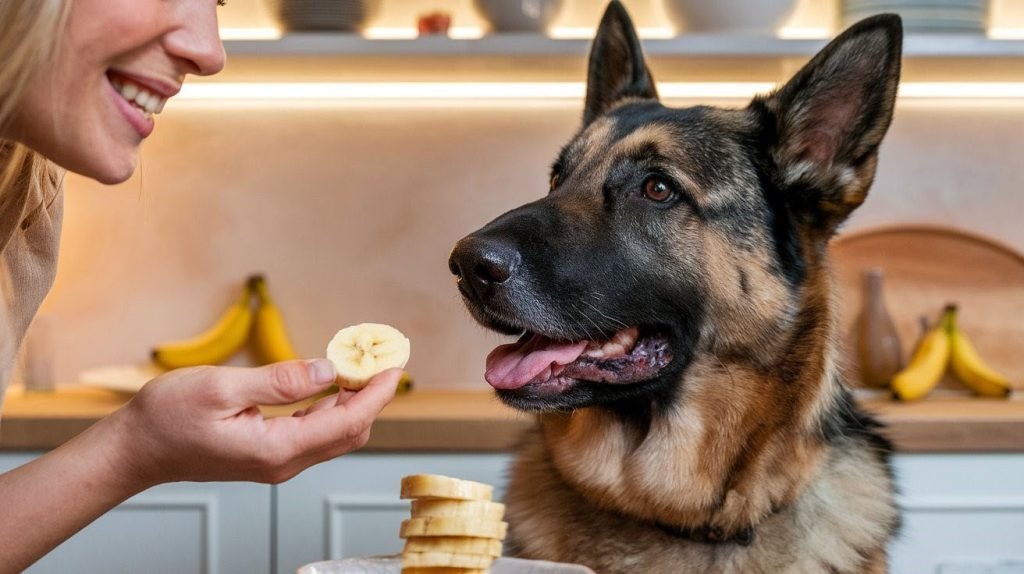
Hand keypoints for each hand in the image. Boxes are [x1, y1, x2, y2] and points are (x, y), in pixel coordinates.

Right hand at [103, 360, 400, 487]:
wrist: (136, 449)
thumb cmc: (167, 418)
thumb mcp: (222, 388)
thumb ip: (279, 382)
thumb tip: (327, 371)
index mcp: (276, 449)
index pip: (347, 422)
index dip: (376, 393)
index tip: (395, 367)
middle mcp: (283, 463)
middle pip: (349, 431)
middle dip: (373, 397)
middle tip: (385, 360)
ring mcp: (277, 462)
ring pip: (335, 434)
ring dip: (355, 402)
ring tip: (364, 367)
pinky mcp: (268, 455)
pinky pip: (315, 433)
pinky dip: (332, 408)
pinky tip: (332, 385)